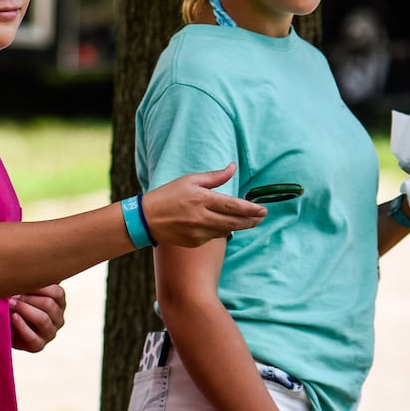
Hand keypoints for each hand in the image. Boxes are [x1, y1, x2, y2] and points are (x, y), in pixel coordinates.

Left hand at [10, 284, 65, 351]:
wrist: (6, 327)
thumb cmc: (17, 304)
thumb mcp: (25, 291)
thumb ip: (30, 282)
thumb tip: (25, 266)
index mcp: (59, 303)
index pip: (57, 292)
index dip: (40, 286)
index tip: (22, 281)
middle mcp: (58, 318)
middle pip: (49, 305)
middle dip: (28, 298)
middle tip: (11, 293)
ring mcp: (50, 333)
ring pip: (43, 319)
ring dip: (24, 309)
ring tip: (10, 303)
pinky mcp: (39, 345)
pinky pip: (33, 337)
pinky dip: (22, 326)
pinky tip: (13, 317)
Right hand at [141, 163, 265, 246]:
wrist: (146, 219)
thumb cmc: (168, 195)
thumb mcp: (190, 180)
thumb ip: (214, 177)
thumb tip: (232, 167)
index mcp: (201, 199)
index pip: (233, 206)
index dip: (251, 209)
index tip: (263, 210)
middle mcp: (201, 218)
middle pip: (234, 222)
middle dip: (251, 220)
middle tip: (262, 217)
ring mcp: (198, 232)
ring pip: (226, 231)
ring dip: (238, 226)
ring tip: (248, 221)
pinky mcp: (194, 242)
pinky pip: (214, 237)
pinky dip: (221, 230)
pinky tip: (222, 224)